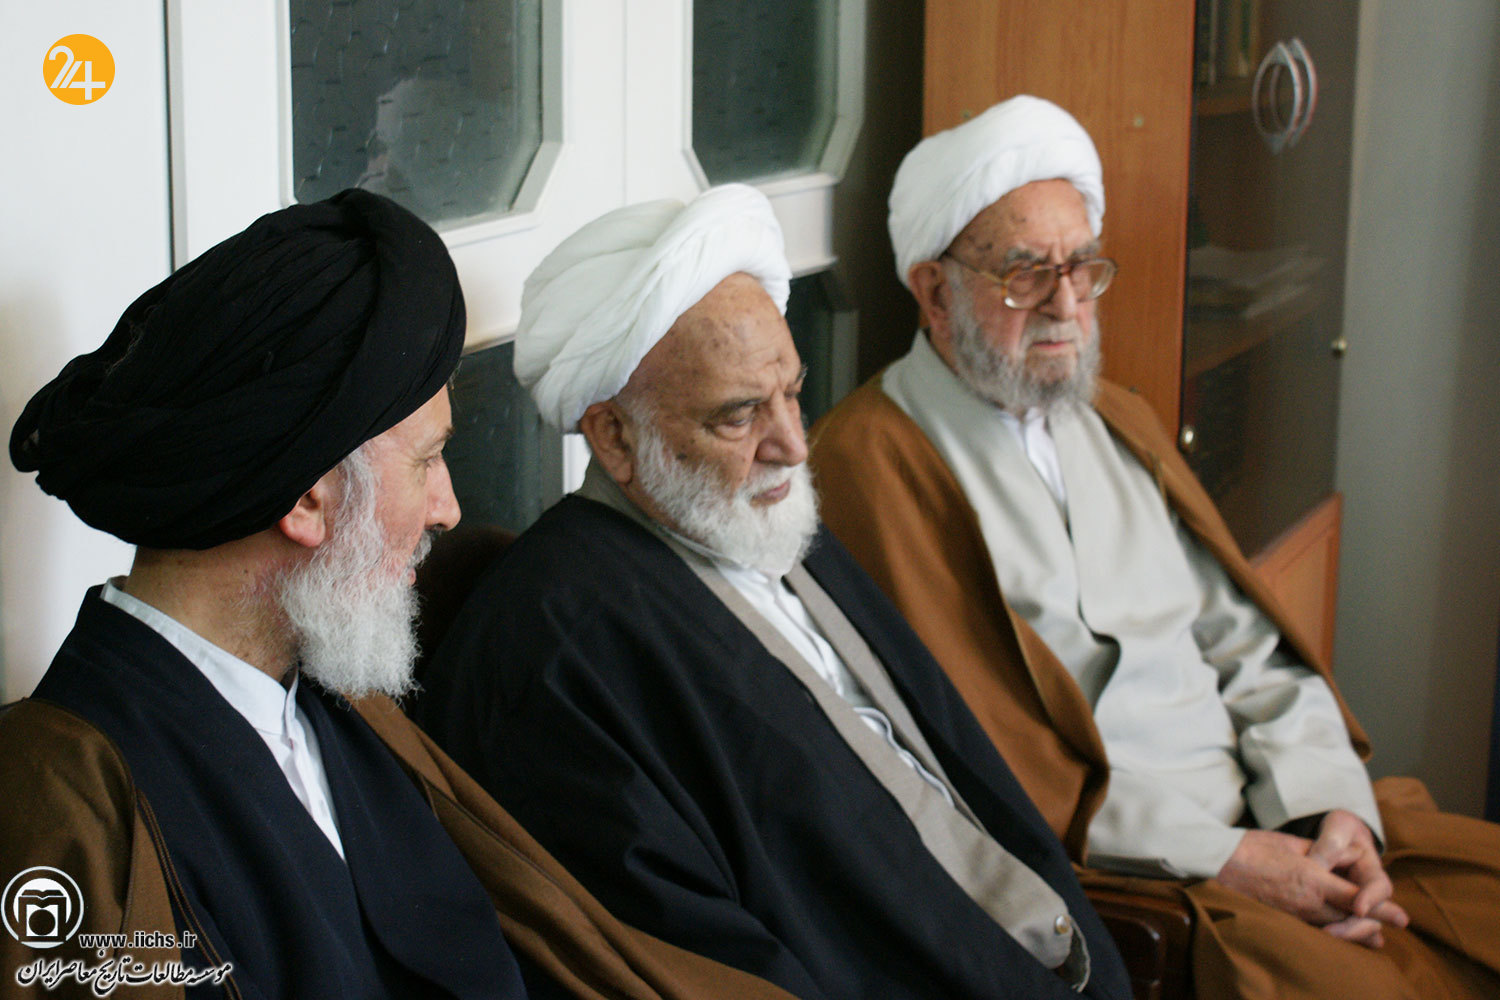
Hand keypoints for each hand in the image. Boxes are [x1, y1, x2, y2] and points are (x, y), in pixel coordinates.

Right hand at [1216, 816, 1407, 947]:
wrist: (1216, 862)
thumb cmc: (1252, 847)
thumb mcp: (1290, 843)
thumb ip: (1322, 853)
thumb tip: (1347, 857)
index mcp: (1312, 878)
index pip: (1356, 897)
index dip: (1381, 909)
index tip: (1402, 917)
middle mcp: (1307, 902)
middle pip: (1350, 920)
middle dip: (1374, 925)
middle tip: (1393, 929)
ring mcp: (1294, 915)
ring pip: (1335, 930)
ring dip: (1356, 933)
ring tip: (1374, 938)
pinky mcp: (1283, 921)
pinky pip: (1314, 932)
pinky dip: (1332, 935)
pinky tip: (1339, 936)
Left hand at [1306, 810, 1408, 943]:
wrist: (1338, 835)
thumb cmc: (1341, 829)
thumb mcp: (1339, 828)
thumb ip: (1331, 845)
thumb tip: (1317, 864)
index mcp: (1372, 870)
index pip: (1379, 887)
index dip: (1372, 900)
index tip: (1359, 909)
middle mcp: (1366, 891)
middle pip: (1368, 916)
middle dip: (1353, 927)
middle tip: (1331, 932)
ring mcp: (1353, 902)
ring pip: (1353, 924)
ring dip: (1341, 933)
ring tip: (1322, 937)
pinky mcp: (1336, 908)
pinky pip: (1336, 922)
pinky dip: (1328, 930)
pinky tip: (1313, 937)